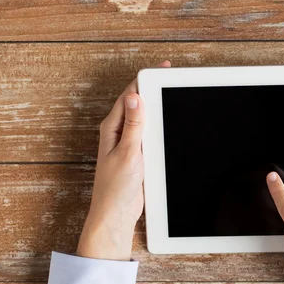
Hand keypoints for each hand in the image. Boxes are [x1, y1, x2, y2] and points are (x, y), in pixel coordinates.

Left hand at [77, 61, 171, 260]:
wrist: (117, 213)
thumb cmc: (116, 187)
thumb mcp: (128, 152)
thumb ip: (133, 125)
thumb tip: (135, 97)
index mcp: (112, 128)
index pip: (130, 95)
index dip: (145, 79)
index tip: (162, 69)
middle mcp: (118, 133)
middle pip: (137, 104)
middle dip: (152, 88)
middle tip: (170, 76)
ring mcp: (128, 143)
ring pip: (144, 118)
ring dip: (156, 107)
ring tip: (171, 93)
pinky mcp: (137, 155)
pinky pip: (149, 134)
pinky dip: (158, 126)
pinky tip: (168, 124)